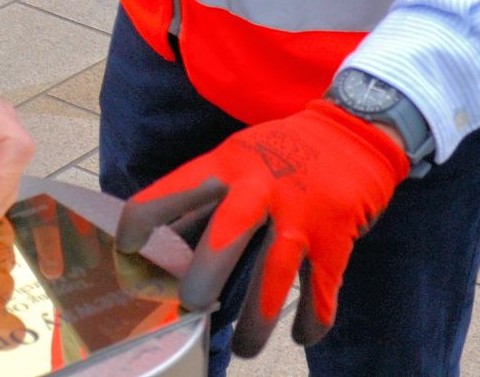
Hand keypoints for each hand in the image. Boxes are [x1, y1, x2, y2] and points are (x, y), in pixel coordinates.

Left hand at [115, 101, 408, 356]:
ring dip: (258, 317)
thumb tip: (159, 248)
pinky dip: (313, 319)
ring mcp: (301, 213)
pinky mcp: (336, 236)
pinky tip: (301, 336)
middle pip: (227, 234)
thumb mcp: (238, 159)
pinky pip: (322, 289)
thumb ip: (204, 202)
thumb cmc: (281, 152)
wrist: (354, 132)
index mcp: (227, 165)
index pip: (175, 191)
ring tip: (244, 348)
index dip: (143, 221)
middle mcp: (261, 187)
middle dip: (206, 276)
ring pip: (276, 273)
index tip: (125, 251)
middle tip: (191, 306)